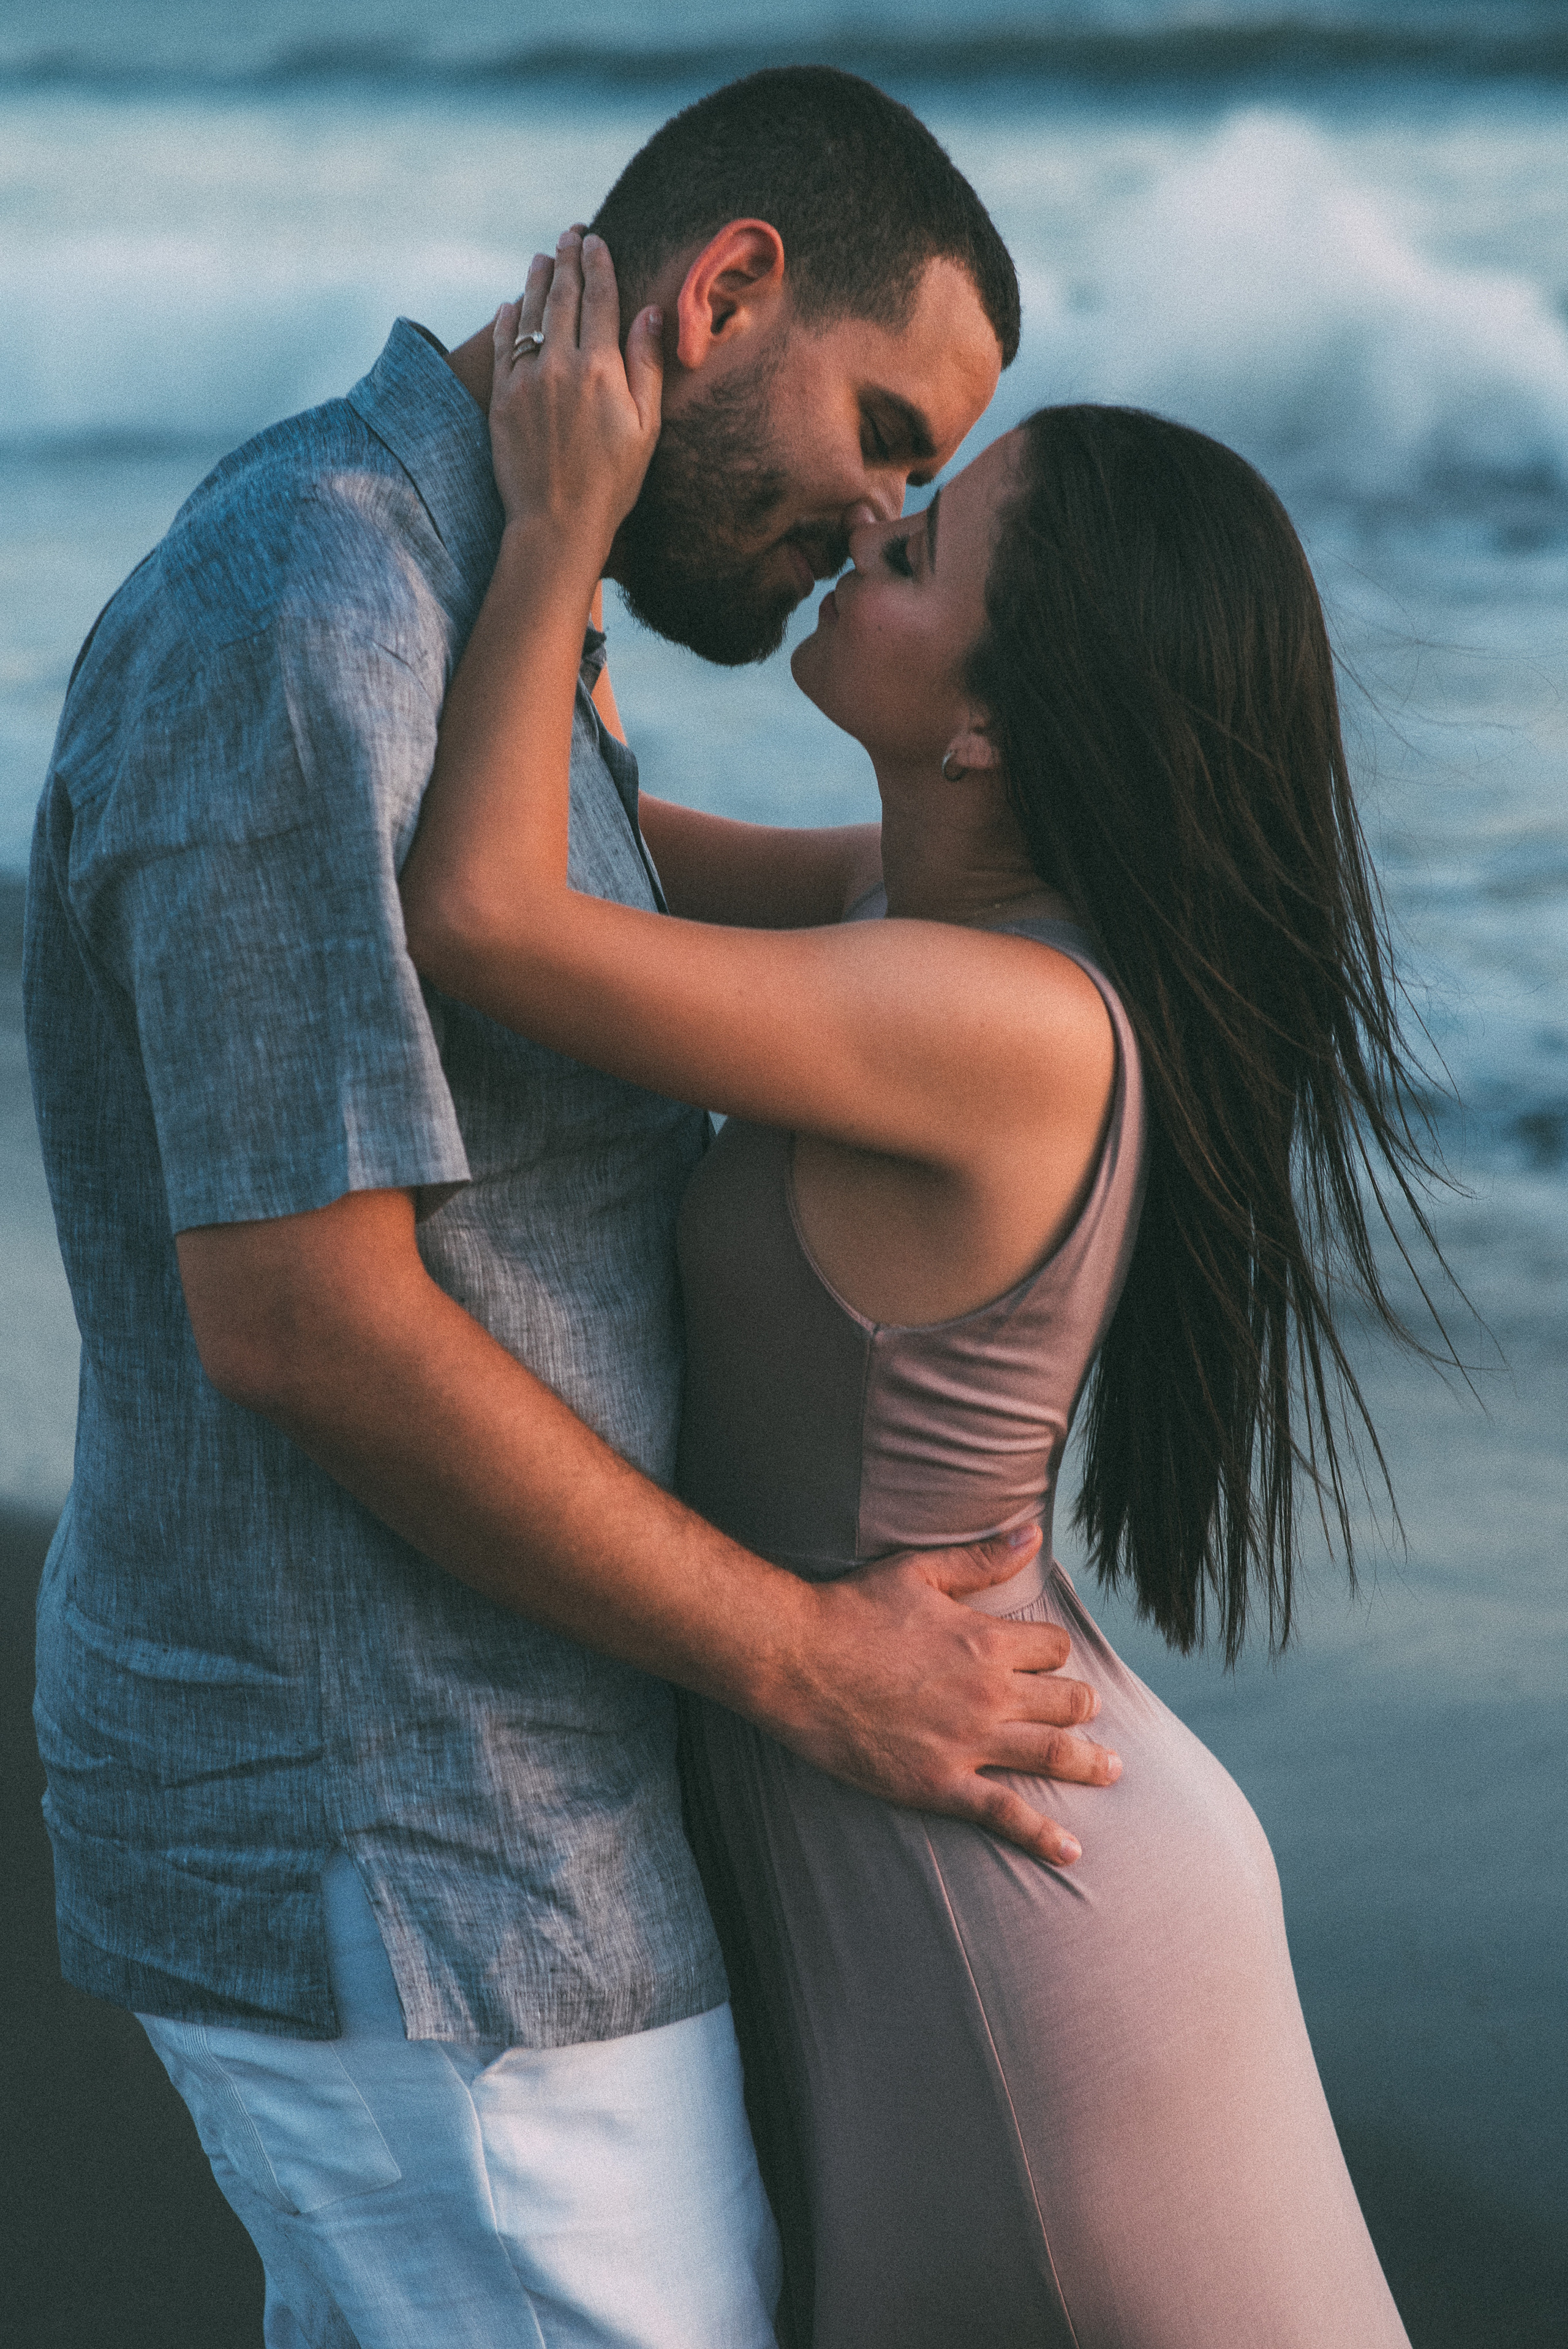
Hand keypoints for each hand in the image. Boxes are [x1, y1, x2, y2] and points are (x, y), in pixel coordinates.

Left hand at [489, 231, 662, 556]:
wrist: (556, 522)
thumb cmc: (612, 482)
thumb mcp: (646, 428)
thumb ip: (646, 366)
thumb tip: (651, 313)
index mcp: (600, 369)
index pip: (600, 300)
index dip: (599, 265)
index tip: (598, 240)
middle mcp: (560, 365)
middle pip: (564, 297)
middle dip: (568, 260)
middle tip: (570, 234)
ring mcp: (526, 379)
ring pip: (530, 314)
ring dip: (538, 280)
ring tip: (544, 257)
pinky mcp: (502, 398)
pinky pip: (503, 345)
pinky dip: (507, 320)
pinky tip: (511, 305)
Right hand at [778, 1527, 1120, 1866]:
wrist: (797, 1660)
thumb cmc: (853, 1610)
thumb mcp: (920, 1572)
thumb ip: (981, 1559)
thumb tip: (1032, 1534)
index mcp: (987, 1641)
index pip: (1054, 1649)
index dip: (1055, 1652)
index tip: (1045, 1660)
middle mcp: (989, 1694)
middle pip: (1068, 1703)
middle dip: (1083, 1705)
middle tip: (1086, 1712)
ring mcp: (968, 1743)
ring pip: (1053, 1755)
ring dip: (1090, 1764)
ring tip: (1111, 1771)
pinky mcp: (940, 1784)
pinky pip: (1005, 1814)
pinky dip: (1042, 1835)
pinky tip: (1070, 1851)